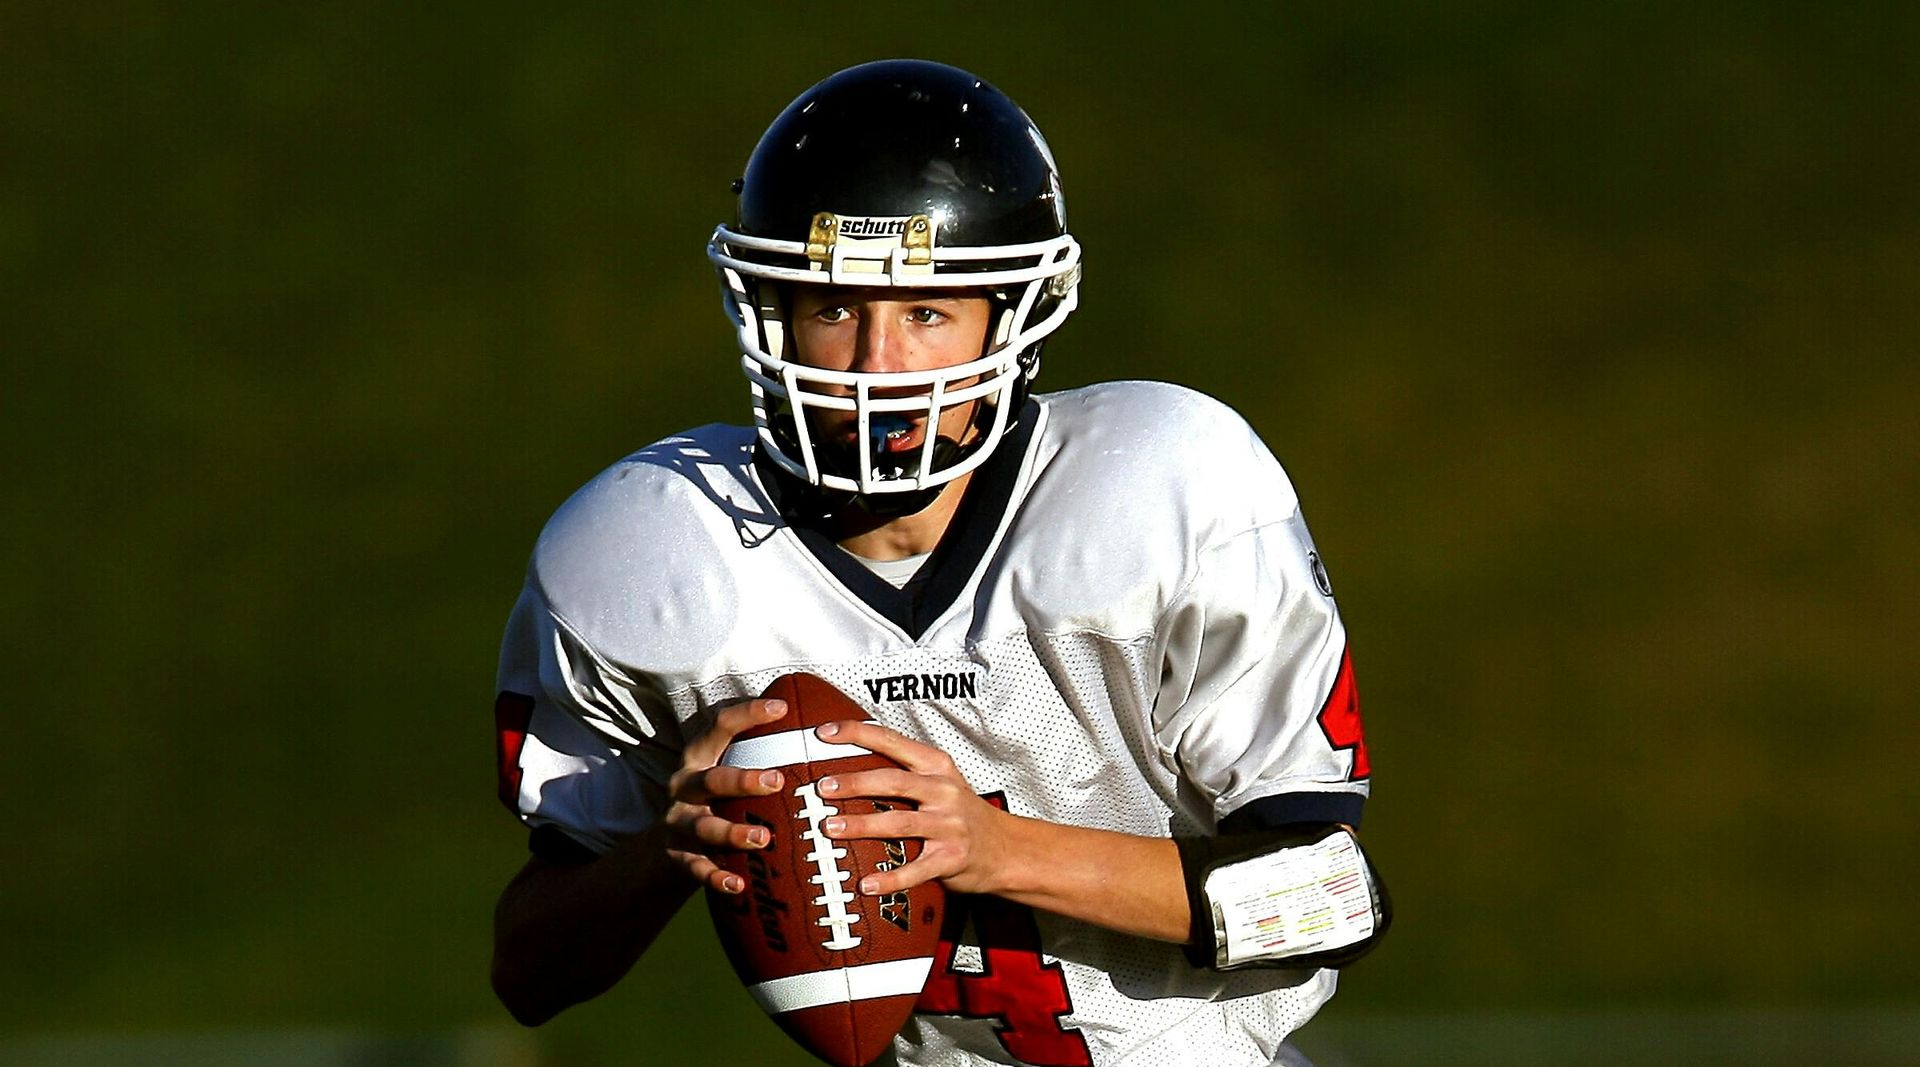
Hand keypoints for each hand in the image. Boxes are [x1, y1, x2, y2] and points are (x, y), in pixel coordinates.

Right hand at [662, 697, 788, 894]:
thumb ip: (758, 752)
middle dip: (743, 780)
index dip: (749, 714)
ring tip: (764, 839)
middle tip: (778, 780)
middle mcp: (684, 785)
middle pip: (712, 779)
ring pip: (704, 826)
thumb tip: (823, 731)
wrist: (667, 843)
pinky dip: (716, 877)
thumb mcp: (726, 767)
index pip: (721, 726)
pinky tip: (738, 885)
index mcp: (699, 755)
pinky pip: (696, 868)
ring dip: (733, 833)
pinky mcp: (676, 855)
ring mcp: (678, 821)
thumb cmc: (717, 797)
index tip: (783, 707)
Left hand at [811, 719, 1011, 896]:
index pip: (892, 741)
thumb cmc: (963, 813)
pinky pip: (915, 870)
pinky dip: (889, 878)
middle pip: (893, 782)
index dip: (857, 734)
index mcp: (936, 767)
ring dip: (861, 825)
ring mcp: (949, 826)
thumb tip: (847, 766)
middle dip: (855, 783)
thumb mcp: (940, 781)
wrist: (1005, 848)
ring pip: (899, 823)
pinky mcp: (951, 859)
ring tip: (831, 829)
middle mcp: (944, 792)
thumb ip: (902, 772)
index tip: (826, 733)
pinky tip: (866, 883)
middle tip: (823, 788)